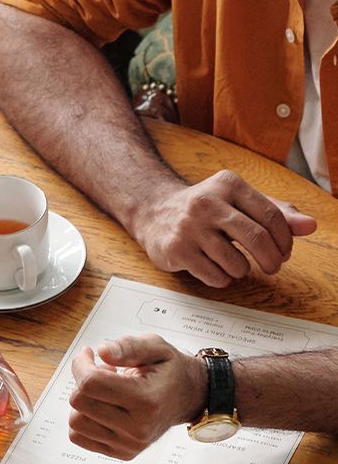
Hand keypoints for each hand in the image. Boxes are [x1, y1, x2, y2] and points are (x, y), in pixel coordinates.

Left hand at [68, 334, 206, 458]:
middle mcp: (139, 428)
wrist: (189, 398)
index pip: (90, 383)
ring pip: (76, 422)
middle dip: (83, 380)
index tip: (88, 354)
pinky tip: (102, 407)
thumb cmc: (169, 371)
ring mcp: (130, 444)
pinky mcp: (122, 453)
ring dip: (83, 401)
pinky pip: (79, 437)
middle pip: (79, 402)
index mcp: (147, 400)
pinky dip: (84, 419)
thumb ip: (128, 346)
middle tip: (104, 372)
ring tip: (104, 391)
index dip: (81, 364)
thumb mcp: (156, 346)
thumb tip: (102, 351)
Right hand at [130, 170, 315, 286]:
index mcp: (227, 184)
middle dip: (271, 260)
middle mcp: (206, 203)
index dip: (285, 240)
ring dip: (241, 270)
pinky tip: (214, 268)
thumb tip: (310, 226)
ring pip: (236, 263)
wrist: (153, 211)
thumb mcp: (238, 201)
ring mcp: (189, 228)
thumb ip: (275, 212)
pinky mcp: (177, 250)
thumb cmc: (204, 209)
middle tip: (272, 267)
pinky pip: (215, 276)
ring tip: (233, 263)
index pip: (271, 216)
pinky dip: (221, 278)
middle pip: (256, 239)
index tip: (285, 252)